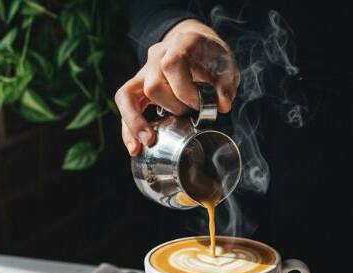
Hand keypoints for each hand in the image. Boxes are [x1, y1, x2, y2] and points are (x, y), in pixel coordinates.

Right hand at [115, 19, 239, 155]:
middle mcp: (156, 56)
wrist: (197, 47)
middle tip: (189, 115)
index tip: (198, 105)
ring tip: (144, 145)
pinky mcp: (138, 88)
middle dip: (171, 108)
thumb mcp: (227, 66)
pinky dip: (129, 129)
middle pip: (152, 85)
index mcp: (179, 44)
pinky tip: (135, 148)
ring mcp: (143, 72)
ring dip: (136, 123)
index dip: (184, 89)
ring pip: (127, 95)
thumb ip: (226, 85)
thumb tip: (222, 107)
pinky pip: (125, 106)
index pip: (171, 64)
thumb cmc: (211, 58)